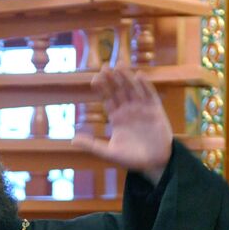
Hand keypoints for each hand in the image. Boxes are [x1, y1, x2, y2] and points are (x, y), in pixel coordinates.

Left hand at [73, 65, 173, 182]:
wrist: (155, 164)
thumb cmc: (132, 159)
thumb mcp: (109, 153)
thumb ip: (92, 145)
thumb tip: (72, 140)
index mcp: (116, 118)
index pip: (107, 99)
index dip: (102, 88)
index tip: (95, 79)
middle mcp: (128, 110)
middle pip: (119, 90)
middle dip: (112, 79)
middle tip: (105, 66)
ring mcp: (142, 109)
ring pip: (133, 89)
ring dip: (127, 77)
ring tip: (120, 65)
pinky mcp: (156, 110)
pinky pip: (150, 95)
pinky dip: (145, 86)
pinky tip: (139, 76)